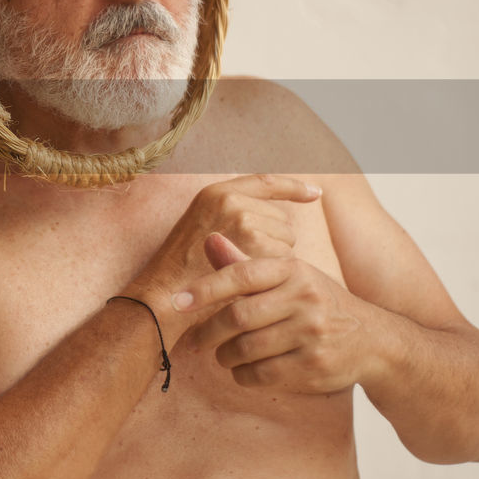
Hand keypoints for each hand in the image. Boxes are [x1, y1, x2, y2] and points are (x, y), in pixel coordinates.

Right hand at [123, 175, 320, 333]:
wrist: (162, 297)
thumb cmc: (182, 273)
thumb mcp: (201, 230)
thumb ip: (232, 216)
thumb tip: (277, 217)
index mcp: (216, 192)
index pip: (267, 182)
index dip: (294, 188)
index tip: (315, 194)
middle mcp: (230, 199)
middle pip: (281, 219)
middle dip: (273, 243)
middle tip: (244, 264)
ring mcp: (241, 219)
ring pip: (286, 239)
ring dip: (274, 260)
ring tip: (242, 272)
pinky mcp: (252, 243)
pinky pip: (284, 258)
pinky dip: (274, 274)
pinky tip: (251, 283)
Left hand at [177, 242, 377, 393]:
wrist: (373, 341)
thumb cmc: (317, 302)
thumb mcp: (289, 276)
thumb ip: (246, 263)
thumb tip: (208, 239)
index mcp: (293, 269)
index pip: (240, 275)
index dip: (205, 288)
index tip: (176, 302)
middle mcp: (304, 297)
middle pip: (238, 317)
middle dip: (208, 332)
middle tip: (195, 341)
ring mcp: (311, 332)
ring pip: (246, 349)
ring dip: (224, 357)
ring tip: (222, 355)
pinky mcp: (314, 364)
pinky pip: (262, 374)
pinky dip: (243, 375)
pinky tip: (243, 371)